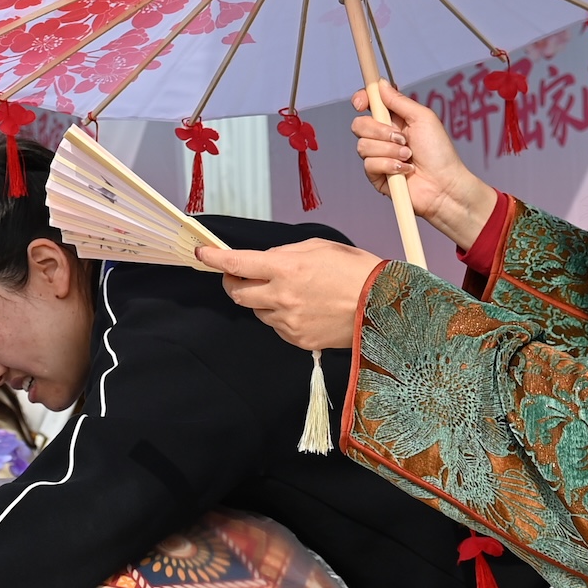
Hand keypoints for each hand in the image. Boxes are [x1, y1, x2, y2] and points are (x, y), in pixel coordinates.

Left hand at [196, 238, 385, 351]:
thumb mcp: (319, 247)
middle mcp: (282, 297)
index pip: (236, 264)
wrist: (384, 305)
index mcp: (285, 268)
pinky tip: (303, 308)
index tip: (203, 254)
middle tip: (241, 275)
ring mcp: (289, 322)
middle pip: (237, 294)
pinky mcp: (299, 340)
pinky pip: (277, 327)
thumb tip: (264, 260)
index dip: (214, 259)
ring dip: (261, 300)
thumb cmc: (356, 270)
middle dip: (233, 282)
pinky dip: (280, 316)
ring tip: (288, 291)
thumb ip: (285, 254)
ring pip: (258, 311)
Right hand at [352, 85, 499, 252]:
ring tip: (408, 156)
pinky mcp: (377, 176)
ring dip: (389, 150)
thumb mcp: (422, 118)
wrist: (444, 185)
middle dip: (379, 130)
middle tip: (402, 139)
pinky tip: (405, 169)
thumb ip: (399, 100)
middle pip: (359, 124)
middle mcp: (383, 137)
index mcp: (394, 120)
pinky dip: (389, 165)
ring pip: (363, 145)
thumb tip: (380, 83)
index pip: (368, 104)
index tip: (361, 103)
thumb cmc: (440, 152)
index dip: (361, 100)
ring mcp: (378, 156)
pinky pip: (368, 164)